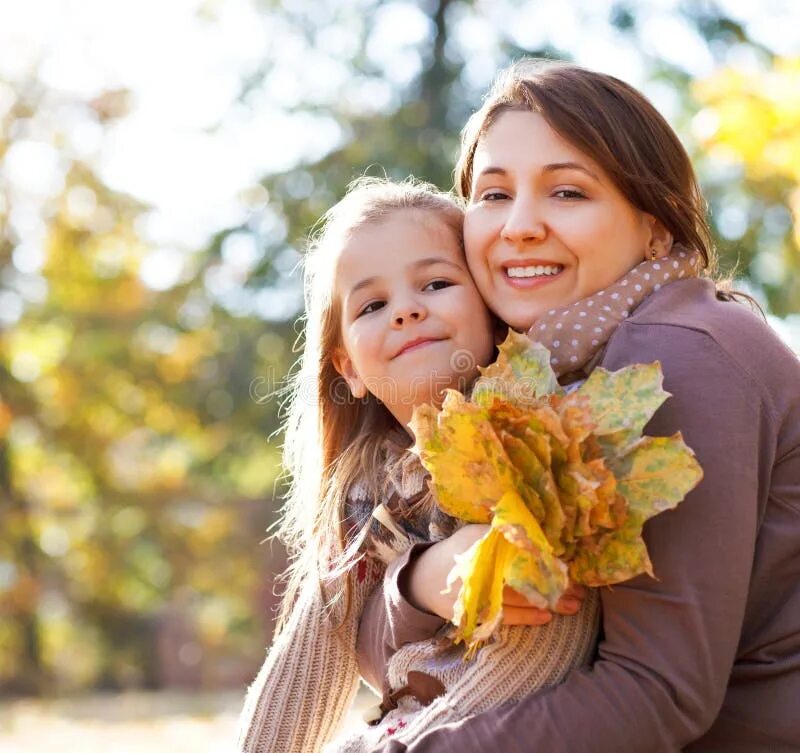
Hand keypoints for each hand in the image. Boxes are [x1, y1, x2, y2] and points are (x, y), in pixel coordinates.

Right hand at [406, 523, 585, 625]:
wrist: (426, 579)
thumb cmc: (459, 551)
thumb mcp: (476, 533)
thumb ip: (503, 531)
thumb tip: (539, 530)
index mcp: (478, 545)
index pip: (516, 551)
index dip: (543, 559)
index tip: (566, 564)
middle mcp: (477, 570)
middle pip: (522, 578)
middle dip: (552, 585)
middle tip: (579, 589)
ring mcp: (476, 595)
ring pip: (518, 601)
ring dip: (548, 603)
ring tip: (573, 604)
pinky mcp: (476, 614)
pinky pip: (506, 618)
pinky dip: (528, 617)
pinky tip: (547, 616)